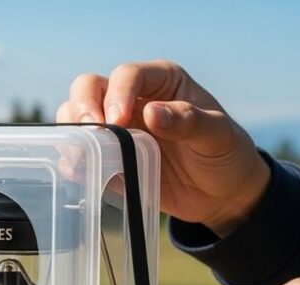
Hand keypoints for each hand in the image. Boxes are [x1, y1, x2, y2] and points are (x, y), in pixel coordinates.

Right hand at [57, 60, 270, 236]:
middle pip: (89, 88)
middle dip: (82, 106)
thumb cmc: (225, 154)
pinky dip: (74, 161)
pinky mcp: (108, 158)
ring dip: (73, 132)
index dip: (118, 94)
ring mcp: (116, 129)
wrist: (221, 194)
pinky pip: (79, 154)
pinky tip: (84, 172)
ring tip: (84, 153)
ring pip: (75, 116)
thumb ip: (189, 121)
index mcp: (161, 82)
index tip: (119, 120)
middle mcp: (132, 99)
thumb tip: (153, 113)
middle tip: (91, 131)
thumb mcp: (218, 135)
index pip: (127, 75)